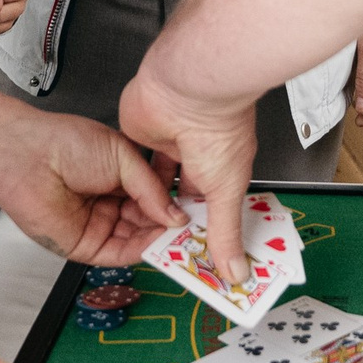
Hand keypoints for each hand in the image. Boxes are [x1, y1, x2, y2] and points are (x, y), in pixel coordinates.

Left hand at [0, 108, 182, 265]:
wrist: (30, 156)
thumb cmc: (67, 143)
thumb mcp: (123, 156)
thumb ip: (151, 187)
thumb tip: (175, 213)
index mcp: (120, 175)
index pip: (155, 197)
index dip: (175, 204)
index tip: (197, 209)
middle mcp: (110, 201)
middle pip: (148, 222)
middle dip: (172, 226)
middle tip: (198, 230)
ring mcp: (98, 224)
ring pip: (138, 240)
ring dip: (161, 241)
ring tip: (185, 239)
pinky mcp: (85, 245)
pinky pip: (119, 254)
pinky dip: (141, 252)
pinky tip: (159, 244)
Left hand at [116, 72, 257, 285]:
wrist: (186, 91)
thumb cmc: (217, 130)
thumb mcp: (225, 191)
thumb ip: (225, 232)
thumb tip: (238, 272)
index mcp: (221, 166)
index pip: (211, 206)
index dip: (202, 231)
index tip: (193, 259)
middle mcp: (195, 156)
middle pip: (181, 198)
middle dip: (173, 222)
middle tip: (164, 254)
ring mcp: (167, 146)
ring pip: (155, 184)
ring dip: (150, 206)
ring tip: (142, 236)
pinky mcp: (141, 137)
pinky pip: (134, 167)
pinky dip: (131, 184)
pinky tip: (125, 203)